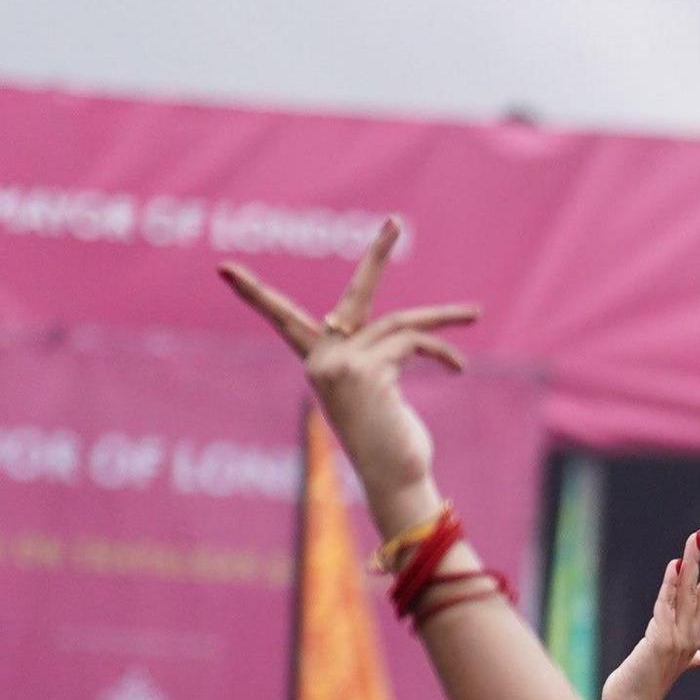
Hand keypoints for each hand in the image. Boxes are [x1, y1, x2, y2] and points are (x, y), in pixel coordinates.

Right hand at [216, 220, 480, 507]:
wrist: (396, 478)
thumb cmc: (390, 440)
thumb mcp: (380, 390)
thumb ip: (380, 356)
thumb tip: (407, 336)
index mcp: (318, 362)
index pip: (282, 319)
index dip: (256, 295)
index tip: (223, 269)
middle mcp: (322, 359)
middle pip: (353, 295)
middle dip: (376, 256)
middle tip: (394, 221)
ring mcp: (342, 363)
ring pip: (399, 322)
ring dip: (442, 318)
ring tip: (475, 313)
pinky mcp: (366, 370)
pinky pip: (412, 342)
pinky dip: (440, 350)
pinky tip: (457, 368)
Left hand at [602, 530, 699, 699]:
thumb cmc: (644, 688)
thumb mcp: (670, 667)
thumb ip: (690, 659)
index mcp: (696, 640)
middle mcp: (692, 637)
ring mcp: (678, 638)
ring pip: (690, 592)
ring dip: (695, 561)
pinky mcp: (660, 640)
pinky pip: (666, 605)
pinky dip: (671, 584)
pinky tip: (675, 563)